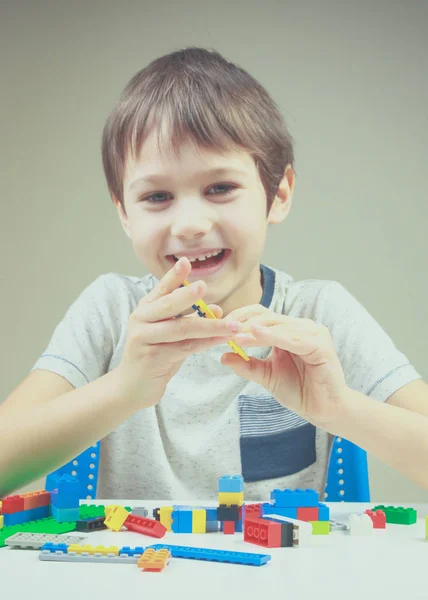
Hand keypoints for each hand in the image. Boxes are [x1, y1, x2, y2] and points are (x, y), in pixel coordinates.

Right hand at [117, 257, 238, 405]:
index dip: (174, 276)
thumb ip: (189, 319)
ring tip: (231, 324)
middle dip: (187, 295)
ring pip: (181, 329)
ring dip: (209, 326)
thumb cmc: (154, 355)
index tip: (185, 262)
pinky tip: (221, 340)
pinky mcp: (153, 357)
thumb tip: (217, 309)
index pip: (161, 289)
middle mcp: (142, 320)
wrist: (132, 386)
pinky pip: (185, 347)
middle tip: (204, 286)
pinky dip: (206, 343)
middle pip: (168, 306)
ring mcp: (145, 338)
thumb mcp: (170, 333)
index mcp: (146, 309)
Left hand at [222, 305, 347, 425]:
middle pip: (269, 317)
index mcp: (288, 331)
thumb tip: (223, 356)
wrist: (323, 410)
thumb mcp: (267, 376)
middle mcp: (302, 327)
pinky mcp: (320, 344)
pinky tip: (257, 335)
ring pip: (279, 326)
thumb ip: (248, 365)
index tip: (221, 326)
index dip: (242, 317)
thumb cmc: (299, 391)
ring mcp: (313, 333)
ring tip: (235, 336)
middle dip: (245, 324)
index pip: (262, 315)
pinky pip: (293, 338)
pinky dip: (274, 336)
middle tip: (225, 329)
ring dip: (255, 331)